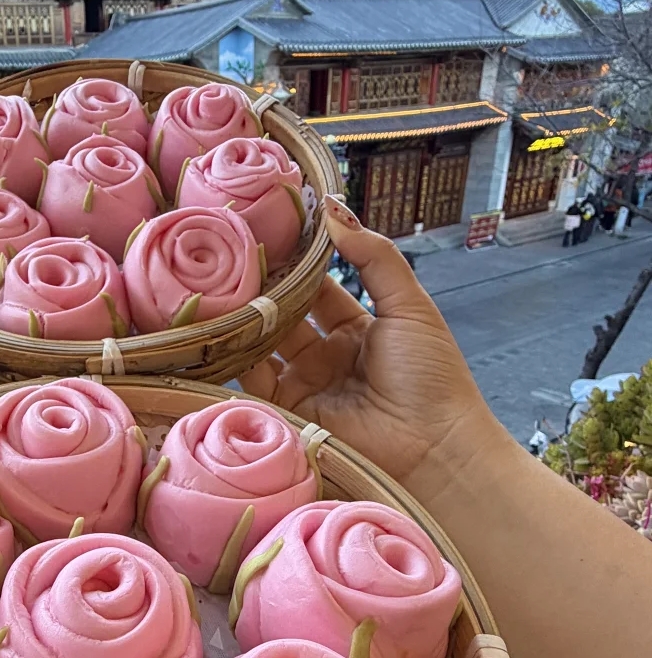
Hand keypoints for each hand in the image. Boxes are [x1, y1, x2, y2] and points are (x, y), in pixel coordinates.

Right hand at [240, 196, 505, 511]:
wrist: (434, 447)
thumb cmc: (432, 376)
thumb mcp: (410, 305)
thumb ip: (374, 257)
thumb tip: (334, 210)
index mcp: (358, 328)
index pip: (317, 287)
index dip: (296, 263)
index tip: (270, 232)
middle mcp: (327, 355)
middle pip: (286, 313)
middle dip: (265, 287)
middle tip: (235, 256)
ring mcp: (306, 384)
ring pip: (265, 342)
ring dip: (248, 317)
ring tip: (223, 284)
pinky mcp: (289, 412)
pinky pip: (254, 379)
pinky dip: (237, 355)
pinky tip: (223, 327)